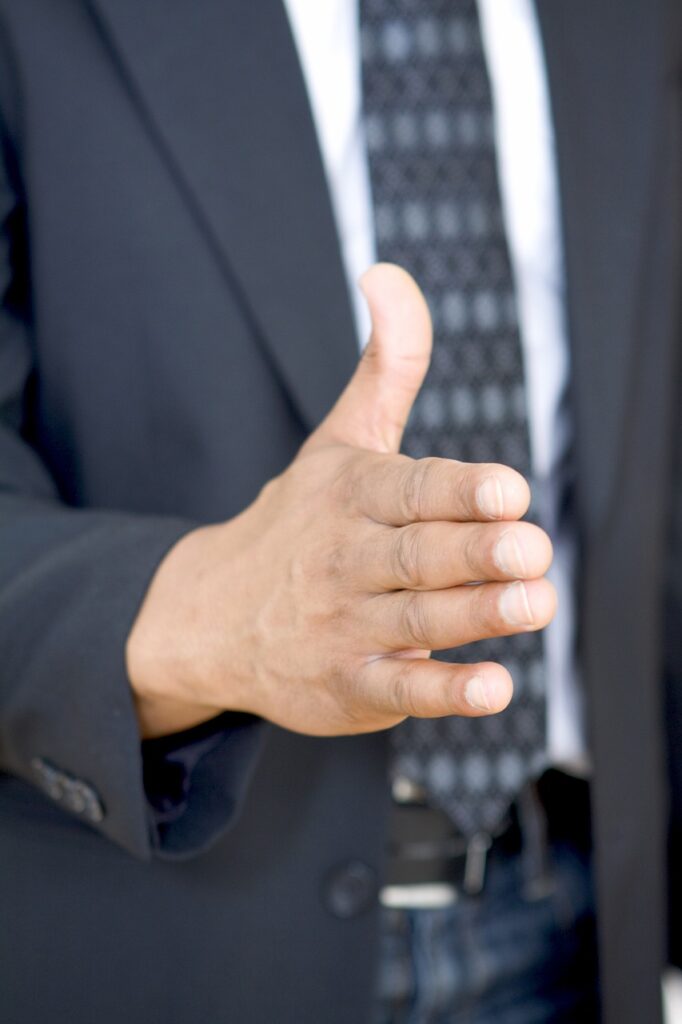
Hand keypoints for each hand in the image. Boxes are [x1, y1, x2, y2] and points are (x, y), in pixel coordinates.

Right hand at [127, 264, 555, 738]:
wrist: (211, 615)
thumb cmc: (296, 521)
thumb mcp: (338, 439)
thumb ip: (385, 365)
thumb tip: (388, 272)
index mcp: (351, 494)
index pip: (411, 488)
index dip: (461, 489)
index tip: (508, 491)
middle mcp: (346, 559)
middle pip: (419, 554)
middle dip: (476, 551)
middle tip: (530, 550)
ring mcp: (344, 626)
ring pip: (417, 620)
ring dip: (476, 614)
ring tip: (533, 603)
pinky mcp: (348, 685)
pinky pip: (400, 689)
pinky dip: (445, 691)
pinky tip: (494, 686)